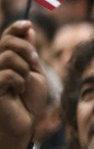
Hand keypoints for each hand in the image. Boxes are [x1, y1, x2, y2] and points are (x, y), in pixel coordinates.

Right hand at [0, 21, 48, 148]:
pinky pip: (7, 74)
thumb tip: (28, 29)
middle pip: (7, 42)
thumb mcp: (33, 74)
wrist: (23, 123)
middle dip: (26, 49)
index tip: (28, 24)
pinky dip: (19, 82)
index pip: (6, 37)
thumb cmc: (28, 101)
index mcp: (4, 59)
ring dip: (23, 69)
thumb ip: (29, 53)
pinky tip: (16, 93)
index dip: (15, 29)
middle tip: (34, 61)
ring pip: (7, 56)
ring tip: (23, 84)